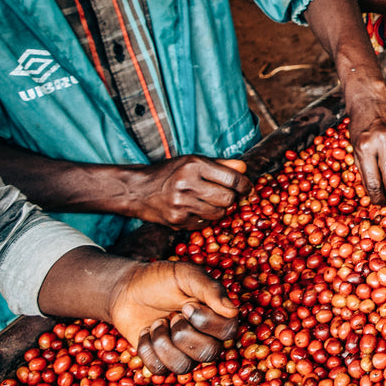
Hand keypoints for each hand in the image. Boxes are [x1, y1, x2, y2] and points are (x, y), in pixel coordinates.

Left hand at [107, 260, 238, 374]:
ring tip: (157, 323)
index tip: (187, 305)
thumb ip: (211, 290)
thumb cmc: (161, 280)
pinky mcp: (161, 362)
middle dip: (183, 333)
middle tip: (173, 315)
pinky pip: (159, 369)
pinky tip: (146, 332)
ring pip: (183, 366)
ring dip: (163, 341)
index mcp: (217, 315)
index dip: (206, 322)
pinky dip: (147, 348)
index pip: (228, 331)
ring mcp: (183, 352)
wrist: (127, 289)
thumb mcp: (187, 275)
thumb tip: (233, 312)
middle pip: (209, 353)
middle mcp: (206, 337)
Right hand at [126, 156, 250, 228]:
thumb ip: (221, 165)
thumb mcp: (194, 161)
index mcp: (194, 165)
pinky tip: (197, 209)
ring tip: (212, 201)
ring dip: (220, 209)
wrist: (138, 190)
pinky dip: (206, 218)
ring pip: (219, 213)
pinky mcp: (177, 221)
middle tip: (229, 195)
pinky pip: (205, 223)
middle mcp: (187, 184)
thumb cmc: (170, 173)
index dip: (245, 185)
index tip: (247, 188)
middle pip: (228, 198)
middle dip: (233, 198)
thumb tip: (245, 169)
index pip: (232, 178)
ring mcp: (181, 205)